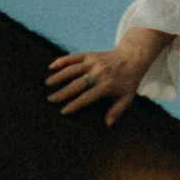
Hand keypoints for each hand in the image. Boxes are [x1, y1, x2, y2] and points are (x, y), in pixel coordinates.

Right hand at [47, 33, 168, 123]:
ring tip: (48, 83)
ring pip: (73, 69)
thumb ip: (117, 111)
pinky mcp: (89, 54)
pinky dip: (62, 61)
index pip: (88, 96)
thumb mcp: (127, 97)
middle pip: (77, 84)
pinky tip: (52, 66)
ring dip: (59, 76)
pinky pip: (74, 57)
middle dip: (63, 92)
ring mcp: (93, 62)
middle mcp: (99, 73)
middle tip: (50, 100)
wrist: (132, 57)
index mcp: (107, 85)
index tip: (63, 111)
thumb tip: (107, 124)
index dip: (75, 104)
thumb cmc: (128, 81)